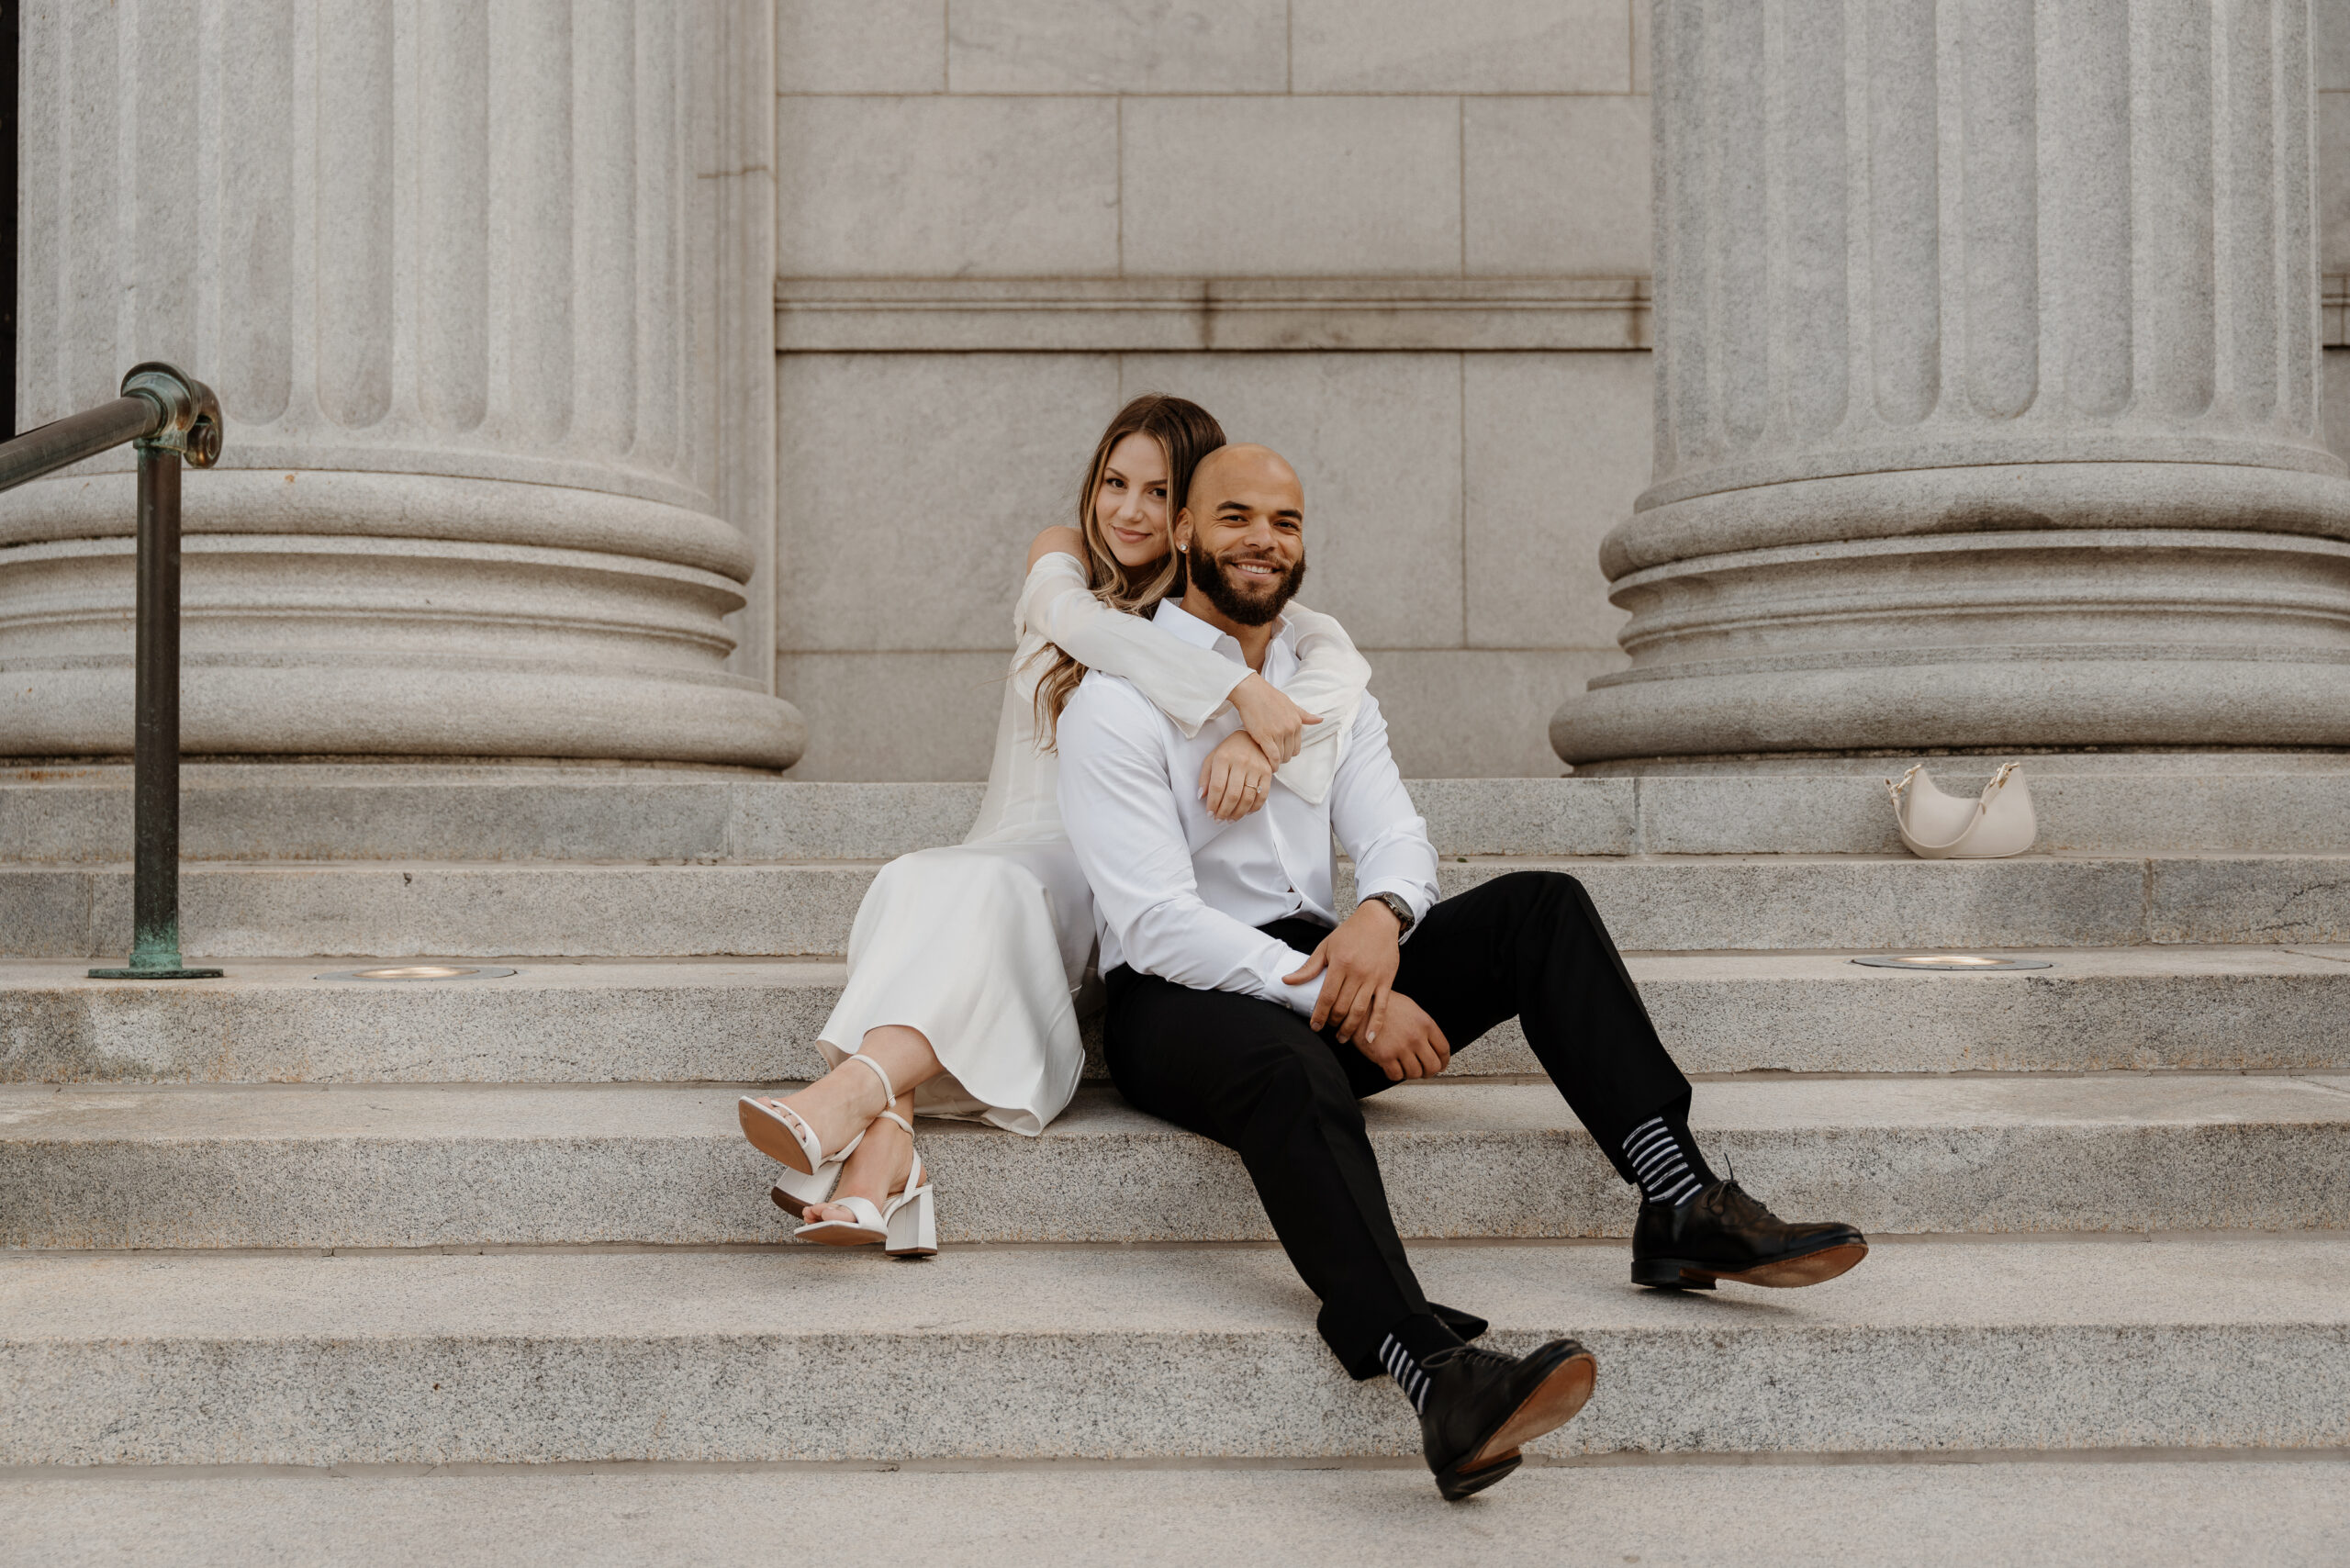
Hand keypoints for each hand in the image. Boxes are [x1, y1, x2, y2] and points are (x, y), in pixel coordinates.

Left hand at [1198, 730, 1274, 821]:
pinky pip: (1262, 795)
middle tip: (1219, 820)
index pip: (1217, 786)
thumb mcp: (1212, 758)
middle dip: (1224, 811)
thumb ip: (1205, 777)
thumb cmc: (1229, 750)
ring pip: (1247, 798)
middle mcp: (1240, 762)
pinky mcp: (1267, 772)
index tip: (1209, 814)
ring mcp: (1256, 767)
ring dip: (1238, 813)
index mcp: (1223, 757)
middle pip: (1232, 795)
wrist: (1251, 737)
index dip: (1213, 803)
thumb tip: (1201, 796)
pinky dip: (1254, 808)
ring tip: (1230, 819)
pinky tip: (1246, 812)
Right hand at [1228, 673, 1319, 765]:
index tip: (1281, 752)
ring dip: (1276, 761)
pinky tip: (1269, 766)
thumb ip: (1304, 715)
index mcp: (1297, 722)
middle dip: (1283, 757)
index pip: (1297, 746)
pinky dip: (1272, 764)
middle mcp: (1290, 728)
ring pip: (1281, 756)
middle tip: (1274, 758)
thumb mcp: (1290, 704)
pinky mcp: (1265, 737)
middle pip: (1290, 753)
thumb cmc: (1269, 696)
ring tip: (1269, 762)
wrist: (1251, 692)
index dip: (1289, 751)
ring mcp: (1278, 733)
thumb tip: (1321, 719)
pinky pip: (1272, 756)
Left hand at [1284, 899, 1402, 1043]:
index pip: (1326, 996)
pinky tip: (1369, 1039)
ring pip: (1360, 1010)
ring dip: (1350, 1028)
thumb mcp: (1326, 946)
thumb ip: (1308, 967)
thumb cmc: (1350, 933)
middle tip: (1328, 1028)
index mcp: (1340, 964)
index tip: (1314, 1026)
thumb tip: (1286, 981)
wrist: (1378, 921)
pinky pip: (1382, 1007)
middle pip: (1342, 1007)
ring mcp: (1373, 979)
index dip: (1319, 1015)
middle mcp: (1357, 973)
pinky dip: (1376, 1025)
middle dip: (1333, 1022)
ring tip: (1342, 1037)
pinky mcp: (1387, 981)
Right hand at [1349, 991, 1449, 1082]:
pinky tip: (1392, 1067)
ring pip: (1415, 1073)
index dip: (1443, 1061)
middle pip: (1433, 1066)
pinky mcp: (1385, 1056)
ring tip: (1405, 1068)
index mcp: (1425, 1024)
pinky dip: (1395, 1074)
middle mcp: (1416, 1037)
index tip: (1440, 1065)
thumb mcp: (1411, 1008)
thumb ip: (1424, 1026)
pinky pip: (1396, 1076)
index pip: (1443, 1049)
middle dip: (1429, 1072)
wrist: (1360, 1004)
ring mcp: (1401, 1047)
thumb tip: (1433, 1044)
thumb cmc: (1383, 1004)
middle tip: (1423, 1071)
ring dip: (1411, 1074)